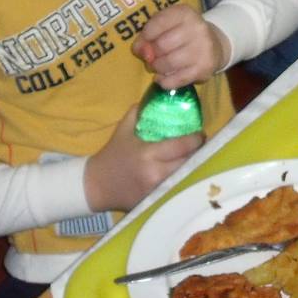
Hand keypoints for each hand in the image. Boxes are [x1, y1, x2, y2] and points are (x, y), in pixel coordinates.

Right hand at [82, 103, 202, 212]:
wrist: (96, 185)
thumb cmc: (112, 155)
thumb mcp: (123, 129)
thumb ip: (139, 111)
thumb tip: (158, 96)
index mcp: (148, 154)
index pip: (182, 146)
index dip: (196, 139)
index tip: (200, 134)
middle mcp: (156, 174)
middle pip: (189, 163)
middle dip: (198, 153)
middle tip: (201, 146)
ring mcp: (157, 190)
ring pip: (186, 177)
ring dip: (193, 167)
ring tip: (197, 158)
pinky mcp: (157, 201)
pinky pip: (177, 188)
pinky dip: (182, 180)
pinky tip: (185, 173)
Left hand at [132, 5, 227, 88]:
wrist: (215, 45)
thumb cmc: (184, 33)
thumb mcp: (168, 25)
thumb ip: (149, 33)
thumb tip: (139, 50)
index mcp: (185, 13)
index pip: (158, 23)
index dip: (145, 36)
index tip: (143, 43)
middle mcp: (197, 28)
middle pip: (162, 45)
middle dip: (151, 55)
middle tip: (151, 58)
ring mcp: (203, 49)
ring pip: (168, 63)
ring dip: (157, 68)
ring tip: (158, 67)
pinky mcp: (205, 68)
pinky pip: (176, 80)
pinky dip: (164, 81)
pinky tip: (163, 78)